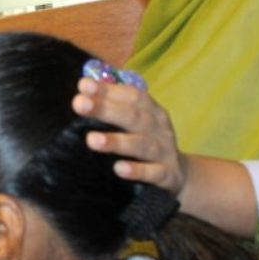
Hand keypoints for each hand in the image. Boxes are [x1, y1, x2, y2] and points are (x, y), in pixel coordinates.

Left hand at [74, 77, 187, 196]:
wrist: (179, 175)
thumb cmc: (147, 141)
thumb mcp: (135, 121)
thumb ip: (112, 104)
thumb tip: (84, 84)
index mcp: (152, 112)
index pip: (132, 97)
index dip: (108, 91)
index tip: (83, 86)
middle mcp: (159, 129)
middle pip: (133, 117)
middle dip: (106, 109)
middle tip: (79, 104)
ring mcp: (164, 152)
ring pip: (141, 145)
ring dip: (116, 142)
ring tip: (92, 140)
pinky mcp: (167, 175)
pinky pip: (152, 173)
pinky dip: (137, 171)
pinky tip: (119, 169)